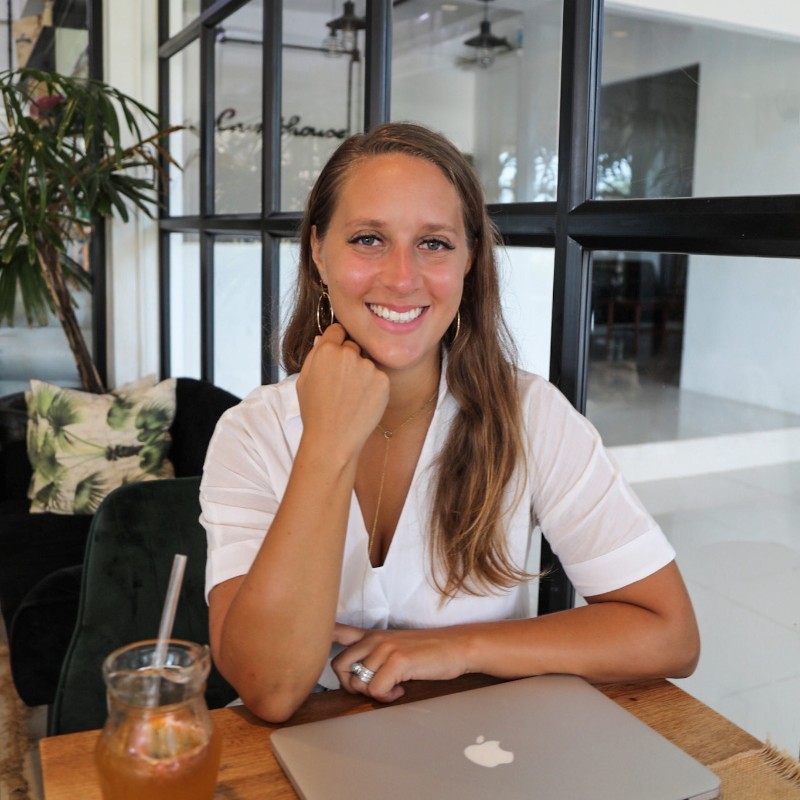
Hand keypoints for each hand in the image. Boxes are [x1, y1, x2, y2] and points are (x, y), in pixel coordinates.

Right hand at [296, 324, 388, 456]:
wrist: (333, 440)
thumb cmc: (315, 412)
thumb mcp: (304, 380)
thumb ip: (315, 355)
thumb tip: (324, 338)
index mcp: (326, 350)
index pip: (338, 330)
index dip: (336, 343)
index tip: (336, 356)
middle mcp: (349, 354)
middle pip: (353, 347)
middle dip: (349, 359)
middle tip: (341, 384)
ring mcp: (368, 367)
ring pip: (367, 363)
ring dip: (361, 374)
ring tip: (350, 397)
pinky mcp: (383, 381)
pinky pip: (378, 377)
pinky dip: (373, 387)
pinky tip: (361, 403)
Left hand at [331, 623, 467, 702]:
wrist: (456, 647)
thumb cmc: (428, 651)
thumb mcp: (396, 646)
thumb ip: (374, 655)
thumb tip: (355, 677)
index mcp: (372, 635)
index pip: (338, 631)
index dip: (320, 637)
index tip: (306, 639)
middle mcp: (374, 638)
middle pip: (339, 665)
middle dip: (351, 685)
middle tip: (372, 688)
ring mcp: (385, 647)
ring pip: (359, 682)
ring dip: (373, 693)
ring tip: (392, 687)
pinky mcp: (398, 660)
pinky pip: (377, 690)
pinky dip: (387, 697)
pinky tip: (401, 689)